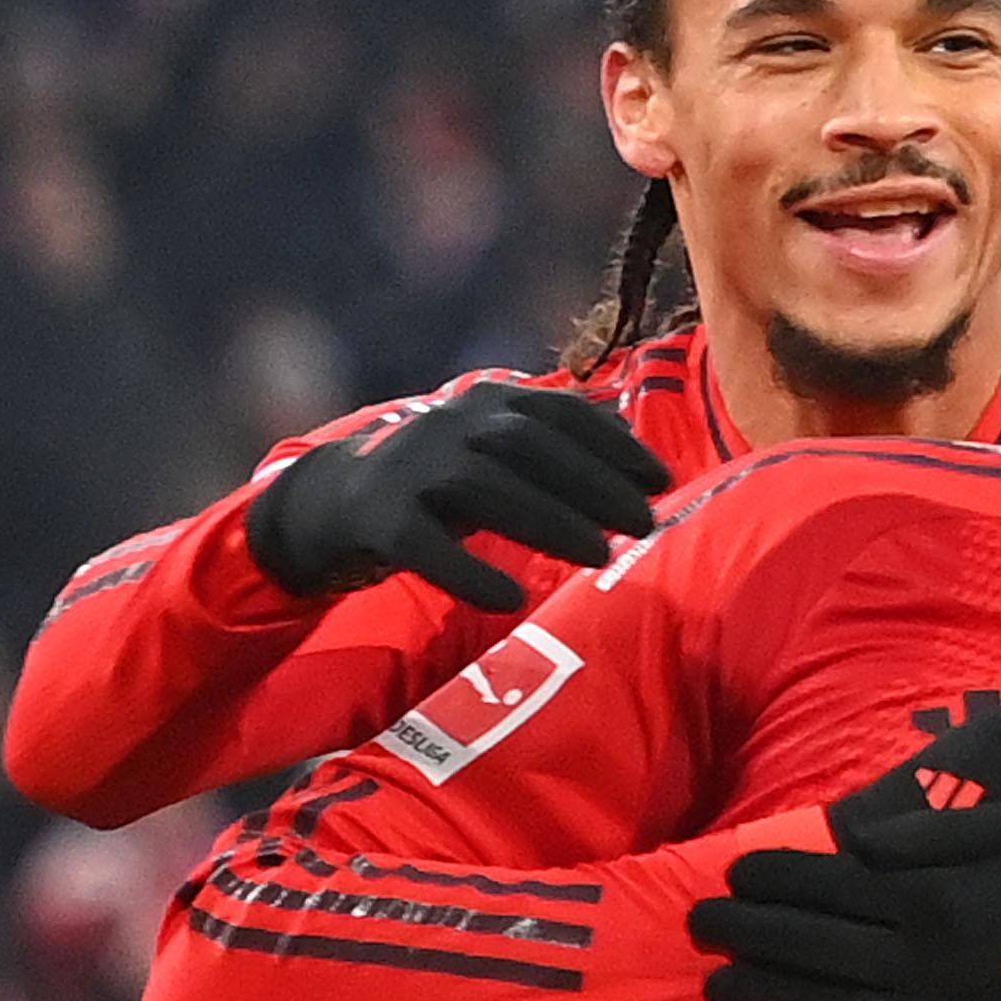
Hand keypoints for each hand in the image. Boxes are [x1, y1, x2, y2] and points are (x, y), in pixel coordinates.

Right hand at [244, 385, 670, 611]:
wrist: (340, 496)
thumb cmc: (441, 473)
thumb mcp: (497, 443)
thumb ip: (557, 438)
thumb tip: (633, 439)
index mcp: (487, 402)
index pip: (558, 412)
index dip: (612, 443)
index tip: (661, 479)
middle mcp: (452, 425)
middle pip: (529, 445)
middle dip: (592, 483)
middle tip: (642, 523)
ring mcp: (414, 469)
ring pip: (486, 489)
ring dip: (548, 520)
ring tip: (600, 556)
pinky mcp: (382, 520)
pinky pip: (427, 547)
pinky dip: (469, 572)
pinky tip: (509, 598)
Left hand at [696, 805, 1000, 1000]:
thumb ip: (926, 834)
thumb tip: (852, 842)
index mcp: (929, 893)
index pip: (825, 886)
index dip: (771, 881)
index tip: (732, 877)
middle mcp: (921, 959)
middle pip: (812, 949)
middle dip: (748, 937)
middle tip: (701, 930)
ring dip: (773, 1000)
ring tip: (726, 990)